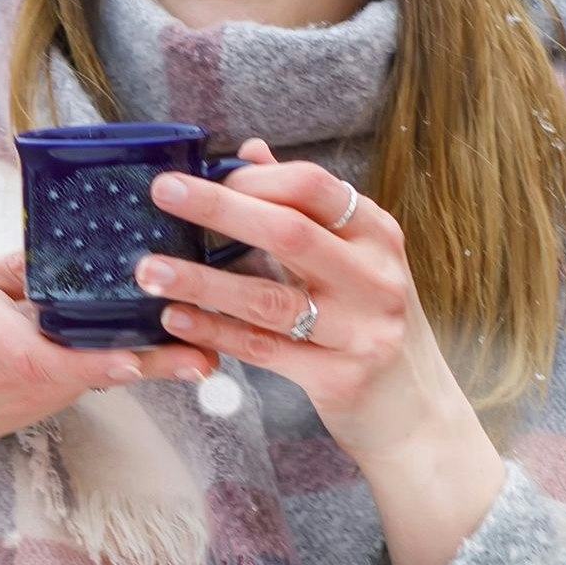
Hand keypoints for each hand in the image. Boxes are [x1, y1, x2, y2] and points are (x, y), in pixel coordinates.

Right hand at [0, 253, 203, 564]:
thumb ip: (11, 266)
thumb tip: (60, 239)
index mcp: (5, 342)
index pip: (68, 357)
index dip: (114, 360)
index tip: (150, 357)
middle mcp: (37, 375)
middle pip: (110, 365)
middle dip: (161, 356)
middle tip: (211, 350)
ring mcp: (47, 391)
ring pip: (111, 370)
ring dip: (156, 357)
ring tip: (208, 344)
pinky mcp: (50, 395)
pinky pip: (98, 372)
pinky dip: (130, 358)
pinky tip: (167, 342)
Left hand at [139, 142, 508, 564]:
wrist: (416, 414)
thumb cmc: (370, 324)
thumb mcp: (354, 260)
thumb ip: (304, 209)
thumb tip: (249, 151)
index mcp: (377, 235)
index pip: (315, 187)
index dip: (254, 178)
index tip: (201, 173)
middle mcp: (375, 277)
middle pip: (289, 231)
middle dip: (219, 209)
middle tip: (162, 193)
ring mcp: (362, 330)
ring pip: (269, 298)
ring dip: (202, 281)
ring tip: (149, 270)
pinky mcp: (340, 378)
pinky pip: (264, 349)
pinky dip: (215, 332)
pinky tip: (176, 320)